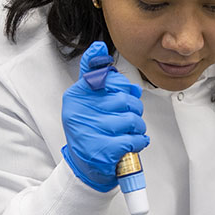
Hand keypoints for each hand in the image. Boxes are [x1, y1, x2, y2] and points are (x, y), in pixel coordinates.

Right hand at [61, 41, 148, 191]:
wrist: (84, 166)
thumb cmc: (90, 129)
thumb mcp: (87, 98)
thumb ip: (95, 74)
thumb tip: (100, 48)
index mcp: (76, 96)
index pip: (107, 77)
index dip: (122, 86)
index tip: (124, 93)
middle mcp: (79, 112)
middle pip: (124, 99)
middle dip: (134, 109)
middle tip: (129, 116)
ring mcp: (90, 132)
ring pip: (132, 120)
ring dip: (137, 127)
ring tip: (129, 132)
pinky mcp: (103, 150)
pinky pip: (134, 139)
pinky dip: (138, 142)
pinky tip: (131, 143)